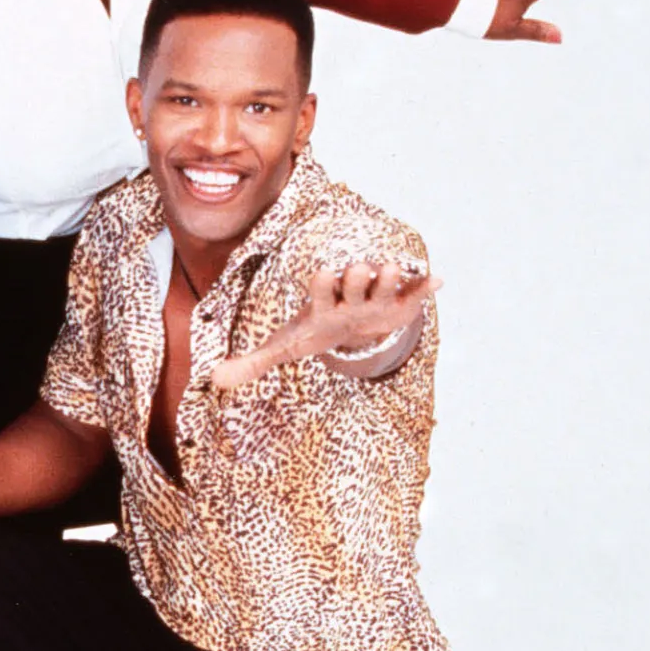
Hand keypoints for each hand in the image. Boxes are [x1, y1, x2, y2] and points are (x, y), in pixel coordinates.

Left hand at [210, 261, 439, 391]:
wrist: (350, 323)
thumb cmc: (315, 330)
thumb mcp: (286, 347)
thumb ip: (252, 362)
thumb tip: (213, 380)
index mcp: (322, 300)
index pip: (319, 286)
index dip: (321, 283)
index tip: (320, 275)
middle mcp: (350, 293)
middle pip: (353, 279)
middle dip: (356, 277)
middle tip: (360, 271)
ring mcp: (377, 296)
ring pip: (383, 282)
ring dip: (388, 277)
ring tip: (394, 270)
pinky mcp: (400, 303)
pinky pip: (413, 292)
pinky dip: (424, 287)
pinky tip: (436, 280)